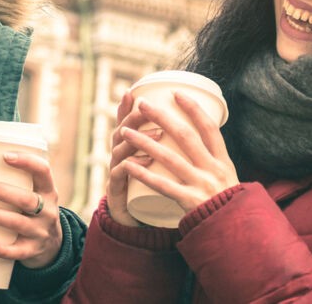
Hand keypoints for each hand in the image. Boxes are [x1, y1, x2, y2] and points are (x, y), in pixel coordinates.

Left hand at [0, 151, 62, 268]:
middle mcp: (48, 211)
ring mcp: (41, 232)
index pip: (43, 171)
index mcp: (48, 191)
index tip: (5, 156)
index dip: (26, 162)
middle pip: (26, 199)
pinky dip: (3, 249)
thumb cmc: (32, 211)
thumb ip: (17, 180)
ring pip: (17, 223)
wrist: (52, 246)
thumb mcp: (35, 194)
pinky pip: (18, 251)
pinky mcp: (33, 250)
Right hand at [105, 90, 154, 225]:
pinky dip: (133, 166)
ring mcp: (117, 171)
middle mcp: (120, 156)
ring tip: (158, 133)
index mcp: (129, 148)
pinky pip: (122, 175)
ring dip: (139, 139)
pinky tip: (144, 161)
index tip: (132, 92)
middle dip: (132, 118)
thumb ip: (165, 149)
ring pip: (121, 150)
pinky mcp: (117, 189)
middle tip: (145, 108)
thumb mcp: (155, 165)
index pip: (124, 124)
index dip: (125, 108)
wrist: (130, 218)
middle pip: (121, 131)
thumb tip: (194, 130)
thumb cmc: (146, 187)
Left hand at [115, 93, 238, 219]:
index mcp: (223, 161)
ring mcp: (202, 185)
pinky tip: (128, 166)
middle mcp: (213, 169)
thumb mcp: (227, 177)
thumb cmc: (227, 203)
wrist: (235, 233)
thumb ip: (213, 159)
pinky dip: (144, 175)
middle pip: (185, 137)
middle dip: (161, 117)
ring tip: (124, 131)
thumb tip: (200, 134)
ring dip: (144, 142)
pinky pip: (163, 186)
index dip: (193, 109)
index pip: (209, 128)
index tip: (175, 93)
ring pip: (169, 158)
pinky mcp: (190, 202)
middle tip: (142, 104)